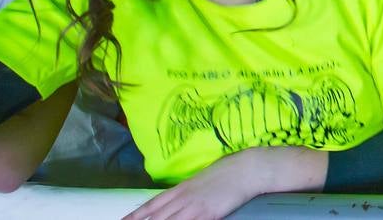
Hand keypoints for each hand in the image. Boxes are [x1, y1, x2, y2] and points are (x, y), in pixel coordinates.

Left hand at [123, 149, 260, 219]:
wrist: (247, 169)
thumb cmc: (227, 172)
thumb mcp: (200, 180)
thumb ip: (186, 192)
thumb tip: (174, 200)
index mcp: (180, 189)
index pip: (151, 205)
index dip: (134, 216)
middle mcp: (183, 198)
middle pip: (155, 217)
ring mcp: (194, 208)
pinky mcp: (208, 215)